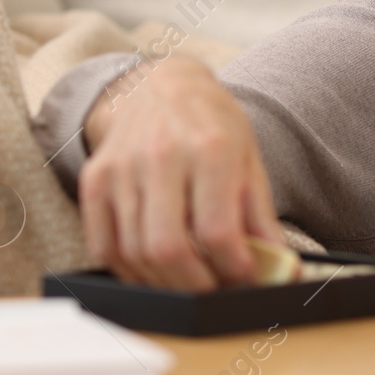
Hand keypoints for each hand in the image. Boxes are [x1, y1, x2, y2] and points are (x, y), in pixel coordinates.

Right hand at [77, 56, 284, 290]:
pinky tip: (152, 272)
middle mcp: (161, 155)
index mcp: (210, 149)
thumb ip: (260, 216)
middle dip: (194, 285)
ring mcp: (122, 167)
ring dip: (164, 283)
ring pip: (134, 252)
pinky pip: (104, 244)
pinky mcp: (94, 178)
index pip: (216, 230)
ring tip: (188, 283)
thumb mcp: (248, 159)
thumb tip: (279, 265)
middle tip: (213, 290)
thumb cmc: (212, 124)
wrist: (162, 85)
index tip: (243, 278)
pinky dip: (128, 271)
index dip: (232, 267)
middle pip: (168, 248)